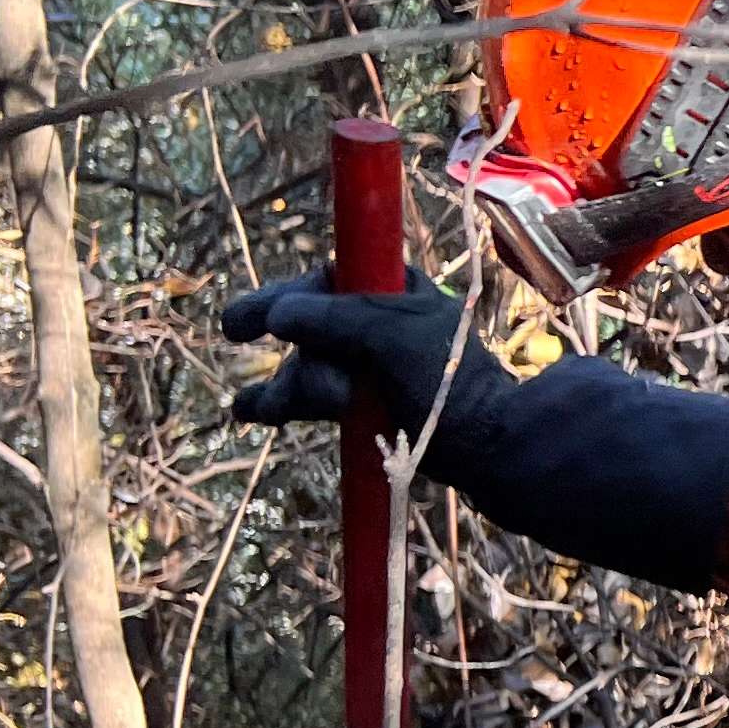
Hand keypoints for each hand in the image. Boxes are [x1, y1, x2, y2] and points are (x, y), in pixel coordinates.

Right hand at [219, 268, 518, 453]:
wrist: (489, 446)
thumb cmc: (447, 381)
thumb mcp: (390, 335)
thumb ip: (332, 318)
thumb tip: (279, 315)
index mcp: (396, 290)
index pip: (326, 281)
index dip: (282, 296)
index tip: (239, 324)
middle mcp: (380, 323)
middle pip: (309, 331)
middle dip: (296, 356)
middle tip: (247, 352)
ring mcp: (373, 366)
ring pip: (309, 368)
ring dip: (291, 388)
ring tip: (272, 411)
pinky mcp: (369, 403)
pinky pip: (315, 398)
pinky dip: (286, 403)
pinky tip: (252, 411)